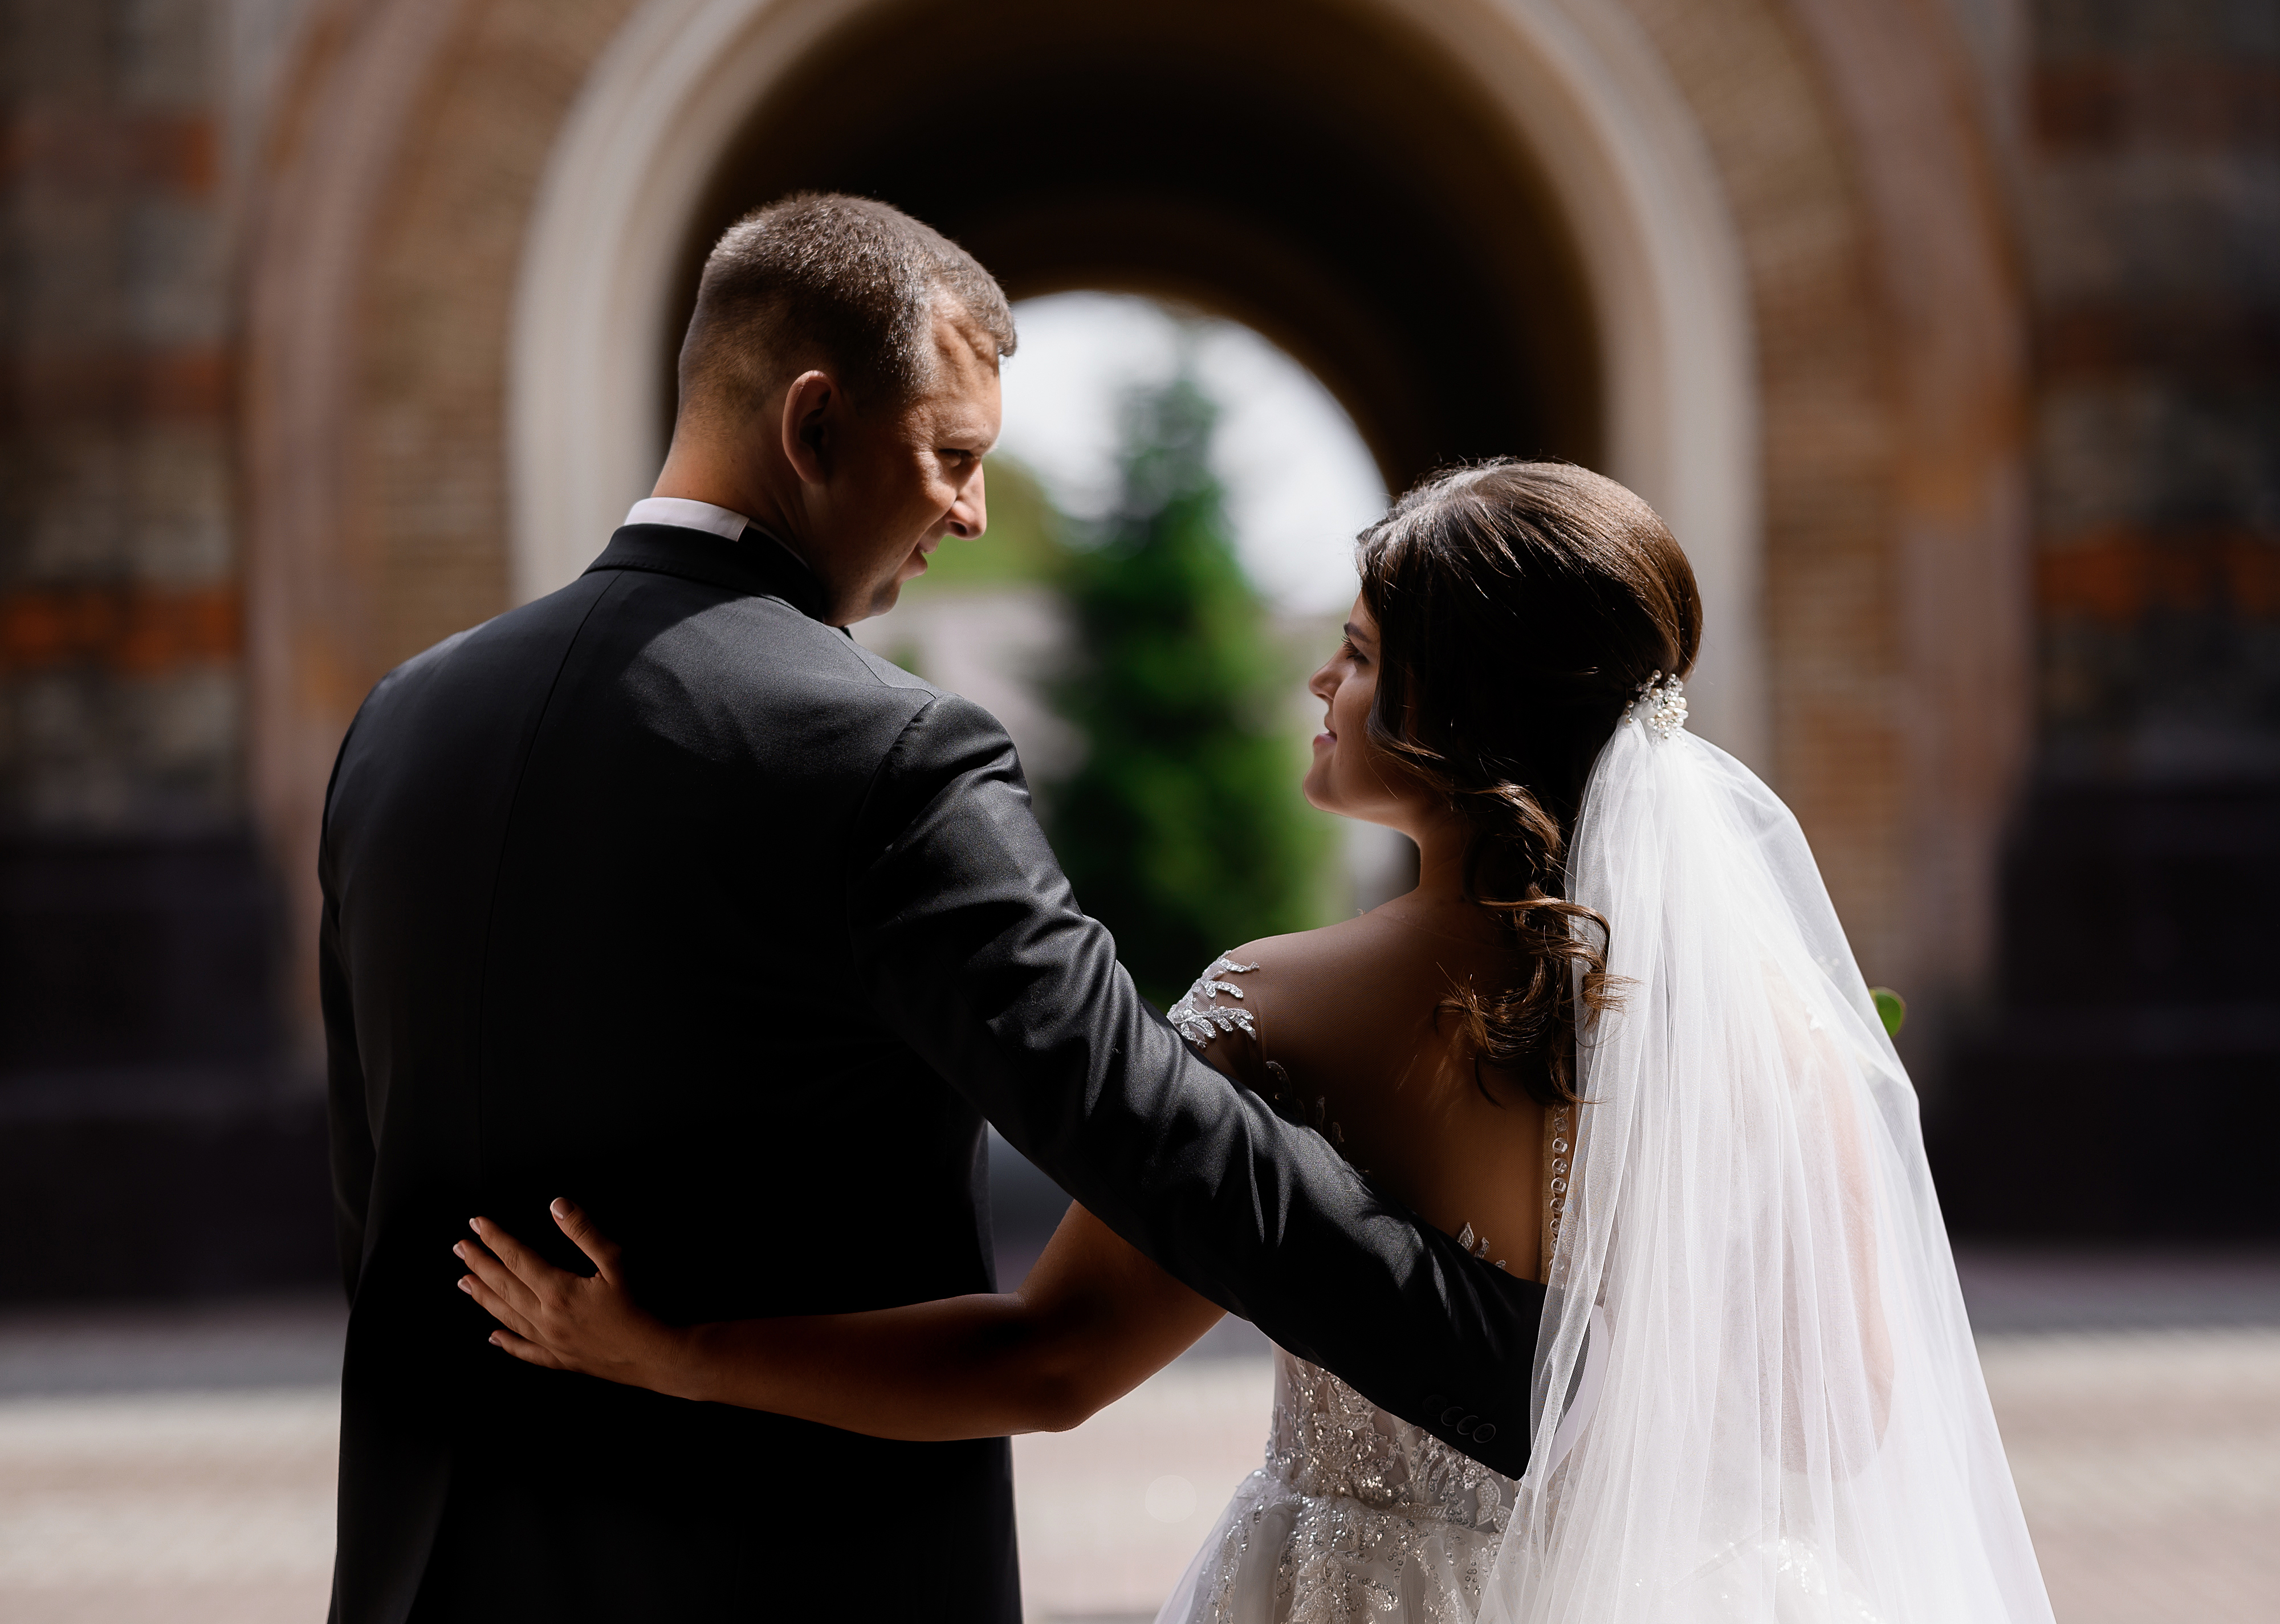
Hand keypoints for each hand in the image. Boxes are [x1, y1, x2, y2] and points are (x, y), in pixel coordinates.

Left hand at [455, 1200, 699, 1398]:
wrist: (655, 1355)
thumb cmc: (640, 1307)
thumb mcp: (617, 1261)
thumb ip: (585, 1231)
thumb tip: (557, 1206)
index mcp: (557, 1291)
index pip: (517, 1258)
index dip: (495, 1239)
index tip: (477, 1224)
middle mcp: (545, 1317)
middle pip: (504, 1285)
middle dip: (480, 1263)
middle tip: (460, 1248)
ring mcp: (549, 1341)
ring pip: (506, 1316)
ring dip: (483, 1297)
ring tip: (464, 1282)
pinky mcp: (559, 1360)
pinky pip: (524, 1351)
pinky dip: (506, 1343)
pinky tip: (492, 1337)